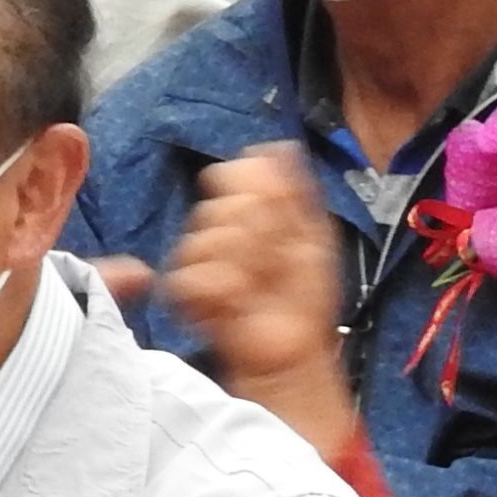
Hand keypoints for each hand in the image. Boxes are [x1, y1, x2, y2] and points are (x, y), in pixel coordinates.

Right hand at [160, 145, 358, 461]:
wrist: (293, 350)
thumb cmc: (305, 297)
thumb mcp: (312, 237)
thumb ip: (294, 192)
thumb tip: (277, 146)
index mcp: (250, 211)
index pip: (235, 173)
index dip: (254, 191)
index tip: (276, 215)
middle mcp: (219, 228)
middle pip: (218, 207)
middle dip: (253, 235)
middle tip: (273, 263)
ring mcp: (198, 261)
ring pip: (202, 241)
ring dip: (238, 266)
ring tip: (255, 288)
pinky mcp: (184, 294)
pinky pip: (191, 277)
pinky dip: (219, 291)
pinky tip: (235, 303)